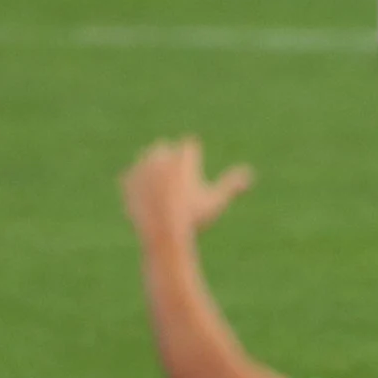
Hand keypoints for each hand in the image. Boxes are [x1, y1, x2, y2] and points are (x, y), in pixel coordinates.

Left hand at [123, 137, 254, 244]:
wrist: (162, 233)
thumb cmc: (193, 218)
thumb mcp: (216, 201)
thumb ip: (232, 185)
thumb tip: (250, 174)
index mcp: (184, 157)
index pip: (189, 144)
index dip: (192, 156)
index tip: (193, 170)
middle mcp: (162, 157)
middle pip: (165, 146)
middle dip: (170, 158)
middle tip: (175, 178)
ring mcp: (143, 168)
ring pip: (147, 157)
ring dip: (153, 167)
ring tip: (160, 186)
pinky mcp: (127, 180)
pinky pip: (131, 174)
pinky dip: (139, 182)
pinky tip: (147, 196)